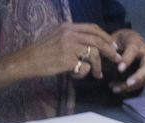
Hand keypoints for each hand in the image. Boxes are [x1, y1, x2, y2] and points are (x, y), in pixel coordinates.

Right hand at [0, 23, 122, 94]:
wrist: (26, 61)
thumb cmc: (41, 52)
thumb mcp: (56, 37)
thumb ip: (72, 37)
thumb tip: (92, 44)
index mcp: (68, 27)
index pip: (93, 28)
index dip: (106, 37)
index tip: (113, 45)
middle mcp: (69, 34)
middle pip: (98, 40)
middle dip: (110, 51)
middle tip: (117, 59)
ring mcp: (69, 46)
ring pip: (94, 54)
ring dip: (98, 66)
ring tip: (97, 75)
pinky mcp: (68, 60)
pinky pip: (85, 67)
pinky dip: (83, 73)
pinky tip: (75, 75)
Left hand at [110, 29, 144, 93]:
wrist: (129, 40)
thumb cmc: (119, 40)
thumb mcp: (112, 39)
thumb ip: (108, 48)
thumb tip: (100, 58)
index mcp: (136, 43)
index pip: (133, 51)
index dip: (127, 60)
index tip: (119, 69)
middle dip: (139, 76)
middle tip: (128, 83)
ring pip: (144, 79)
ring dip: (130, 86)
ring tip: (114, 89)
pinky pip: (139, 85)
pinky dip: (128, 89)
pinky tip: (116, 88)